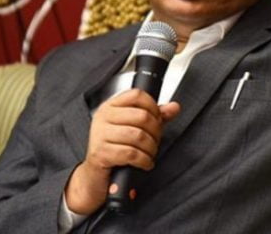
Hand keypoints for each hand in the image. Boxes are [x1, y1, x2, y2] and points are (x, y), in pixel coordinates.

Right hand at [64, 89, 180, 214]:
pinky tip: (145, 162)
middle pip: (142, 116)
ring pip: (138, 136)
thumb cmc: (116, 148)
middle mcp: (103, 117)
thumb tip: (174, 107)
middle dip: (156, 131)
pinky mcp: (100, 153)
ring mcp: (99, 134)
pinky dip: (144, 160)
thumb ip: (155, 116)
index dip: (153, 107)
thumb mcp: (136, 128)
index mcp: (111, 106)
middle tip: (155, 140)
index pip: (137, 95)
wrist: (97, 174)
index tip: (158, 118)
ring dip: (151, 147)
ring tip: (150, 153)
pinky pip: (131, 154)